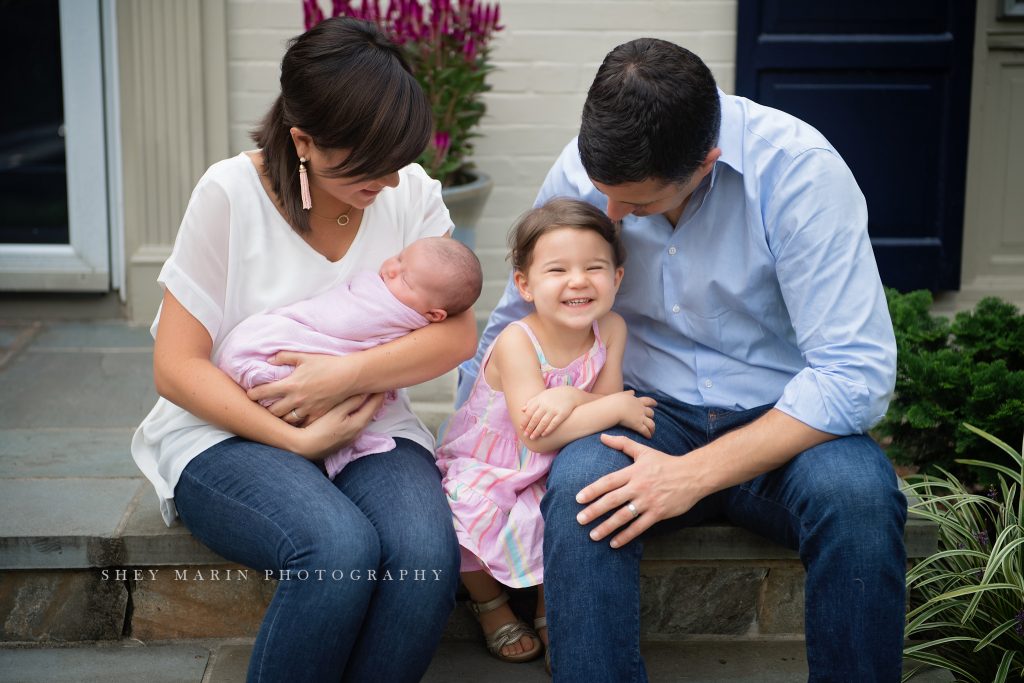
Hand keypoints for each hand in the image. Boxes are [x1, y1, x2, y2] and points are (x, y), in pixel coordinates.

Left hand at [247, 352, 359, 424]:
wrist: (348, 376)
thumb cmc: (327, 364)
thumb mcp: (305, 357)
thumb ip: (285, 357)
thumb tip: (270, 359)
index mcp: (291, 384)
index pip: (264, 392)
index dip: (253, 394)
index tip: (249, 395)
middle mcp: (296, 399)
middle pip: (273, 411)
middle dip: (266, 410)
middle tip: (263, 407)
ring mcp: (307, 409)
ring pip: (287, 420)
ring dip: (281, 418)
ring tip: (279, 415)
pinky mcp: (318, 415)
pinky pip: (303, 424)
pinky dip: (297, 423)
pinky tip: (296, 421)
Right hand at [291, 392, 384, 458]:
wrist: (303, 448)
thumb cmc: (318, 428)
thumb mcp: (336, 412)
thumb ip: (352, 401)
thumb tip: (366, 391)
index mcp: (358, 424)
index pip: (374, 405)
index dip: (379, 393)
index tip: (383, 383)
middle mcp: (357, 432)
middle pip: (370, 412)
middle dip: (374, 399)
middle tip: (377, 386)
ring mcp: (350, 437)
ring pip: (362, 417)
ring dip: (365, 406)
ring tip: (368, 394)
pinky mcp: (341, 439)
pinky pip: (354, 422)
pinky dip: (357, 413)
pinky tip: (353, 409)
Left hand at [521, 386, 584, 437]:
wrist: (570, 394)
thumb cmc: (553, 396)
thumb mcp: (542, 396)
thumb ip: (532, 402)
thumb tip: (522, 410)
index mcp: (540, 400)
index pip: (529, 412)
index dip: (525, 421)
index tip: (521, 428)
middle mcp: (546, 405)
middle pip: (535, 418)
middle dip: (529, 428)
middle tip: (525, 435)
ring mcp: (554, 410)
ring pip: (543, 423)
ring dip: (537, 431)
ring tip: (532, 437)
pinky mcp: (562, 414)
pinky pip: (553, 424)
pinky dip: (548, 430)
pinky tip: (543, 435)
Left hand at [574, 434, 705, 548]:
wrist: (692, 474)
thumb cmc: (665, 462)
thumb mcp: (644, 450)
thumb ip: (622, 443)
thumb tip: (602, 436)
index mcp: (633, 472)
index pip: (608, 481)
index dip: (592, 490)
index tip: (578, 498)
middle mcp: (639, 487)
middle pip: (612, 500)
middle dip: (594, 510)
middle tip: (579, 520)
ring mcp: (648, 501)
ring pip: (624, 516)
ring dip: (607, 527)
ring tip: (593, 535)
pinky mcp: (658, 513)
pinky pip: (639, 527)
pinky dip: (626, 536)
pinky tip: (614, 543)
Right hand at [613, 391, 656, 437]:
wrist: (612, 408)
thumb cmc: (613, 401)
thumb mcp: (621, 394)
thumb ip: (627, 393)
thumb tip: (633, 391)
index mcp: (636, 401)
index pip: (647, 401)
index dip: (652, 402)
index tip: (656, 404)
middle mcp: (640, 409)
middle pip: (651, 412)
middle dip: (651, 416)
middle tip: (651, 419)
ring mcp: (640, 417)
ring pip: (651, 423)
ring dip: (652, 428)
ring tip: (652, 432)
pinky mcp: (638, 425)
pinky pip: (645, 431)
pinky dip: (648, 434)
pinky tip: (648, 437)